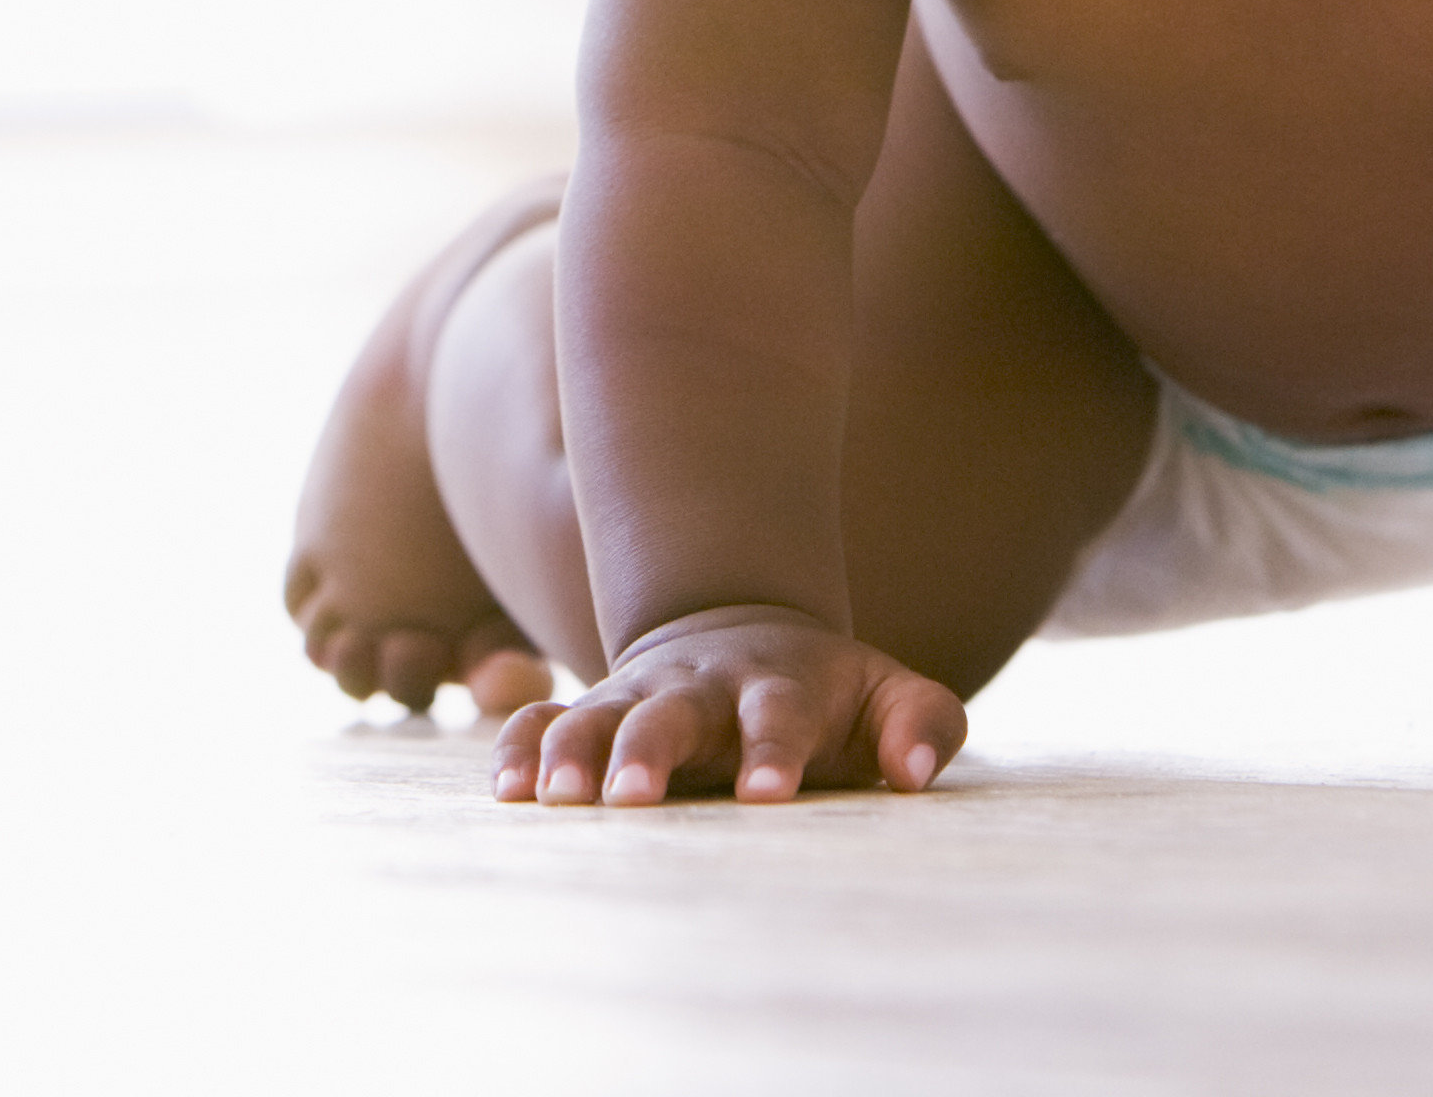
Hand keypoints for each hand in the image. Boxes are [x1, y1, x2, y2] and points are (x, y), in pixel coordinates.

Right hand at [493, 604, 967, 806]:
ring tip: (556, 801)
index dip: (773, 751)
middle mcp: (698, 689)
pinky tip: (509, 791)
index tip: (767, 796)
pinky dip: (521, 747)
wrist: (741, 631)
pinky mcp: (594, 710)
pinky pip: (543, 721)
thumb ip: (922, 724)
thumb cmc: (828, 692)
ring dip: (572, 753)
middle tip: (631, 800)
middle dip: (647, 752)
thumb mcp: (889, 693)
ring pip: (595, 716)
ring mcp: (638, 696)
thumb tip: (915, 772)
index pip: (777, 715)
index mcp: (776, 687)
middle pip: (669, 714)